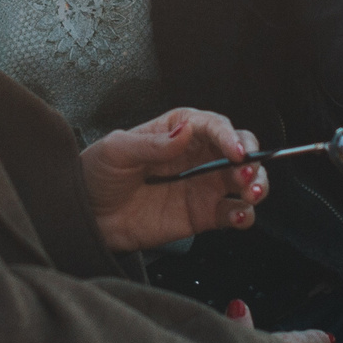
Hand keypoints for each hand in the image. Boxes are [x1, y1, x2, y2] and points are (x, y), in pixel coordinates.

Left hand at [81, 108, 268, 253]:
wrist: (87, 216)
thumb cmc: (98, 173)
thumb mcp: (117, 151)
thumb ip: (152, 143)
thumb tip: (185, 131)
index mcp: (178, 130)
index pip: (213, 126)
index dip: (229, 136)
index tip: (236, 151)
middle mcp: (198, 155)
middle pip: (240, 150)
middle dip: (252, 160)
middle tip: (246, 174)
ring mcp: (203, 186)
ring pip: (245, 181)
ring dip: (256, 185)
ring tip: (250, 195)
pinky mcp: (203, 215)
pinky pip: (233, 213)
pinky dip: (244, 215)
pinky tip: (239, 216)